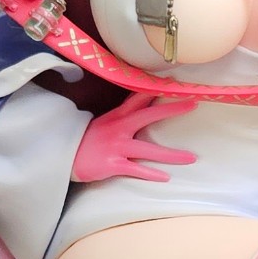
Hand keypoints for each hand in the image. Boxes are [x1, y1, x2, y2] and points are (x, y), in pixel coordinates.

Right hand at [71, 95, 196, 185]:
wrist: (65, 157)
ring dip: (171, 155)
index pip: (139, 98)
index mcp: (117, 116)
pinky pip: (135, 169)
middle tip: (192, 105)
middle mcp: (119, 128)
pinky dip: (151, 174)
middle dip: (171, 110)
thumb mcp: (105, 122)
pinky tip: (165, 177)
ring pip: (148, 149)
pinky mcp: (113, 164)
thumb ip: (124, 114)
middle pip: (148, 115)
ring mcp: (116, 146)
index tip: (174, 81)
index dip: (157, 88)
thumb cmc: (88, 140)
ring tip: (191, 158)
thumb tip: (143, 104)